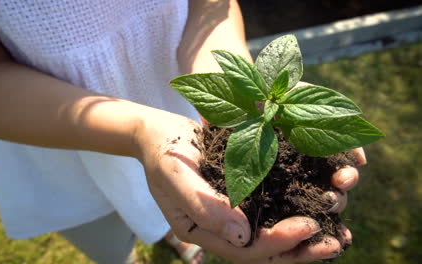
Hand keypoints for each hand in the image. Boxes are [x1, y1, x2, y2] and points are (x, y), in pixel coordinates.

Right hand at [134, 107, 361, 262]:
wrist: (160, 133)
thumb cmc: (163, 154)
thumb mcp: (176, 178)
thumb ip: (205, 207)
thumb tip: (243, 236)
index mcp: (205, 231)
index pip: (246, 249)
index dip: (278, 242)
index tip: (307, 226)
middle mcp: (223, 227)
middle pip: (266, 249)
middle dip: (301, 249)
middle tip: (334, 243)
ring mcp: (236, 211)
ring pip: (274, 232)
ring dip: (306, 235)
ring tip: (338, 232)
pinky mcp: (245, 192)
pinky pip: (275, 207)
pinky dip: (299, 207)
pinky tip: (322, 202)